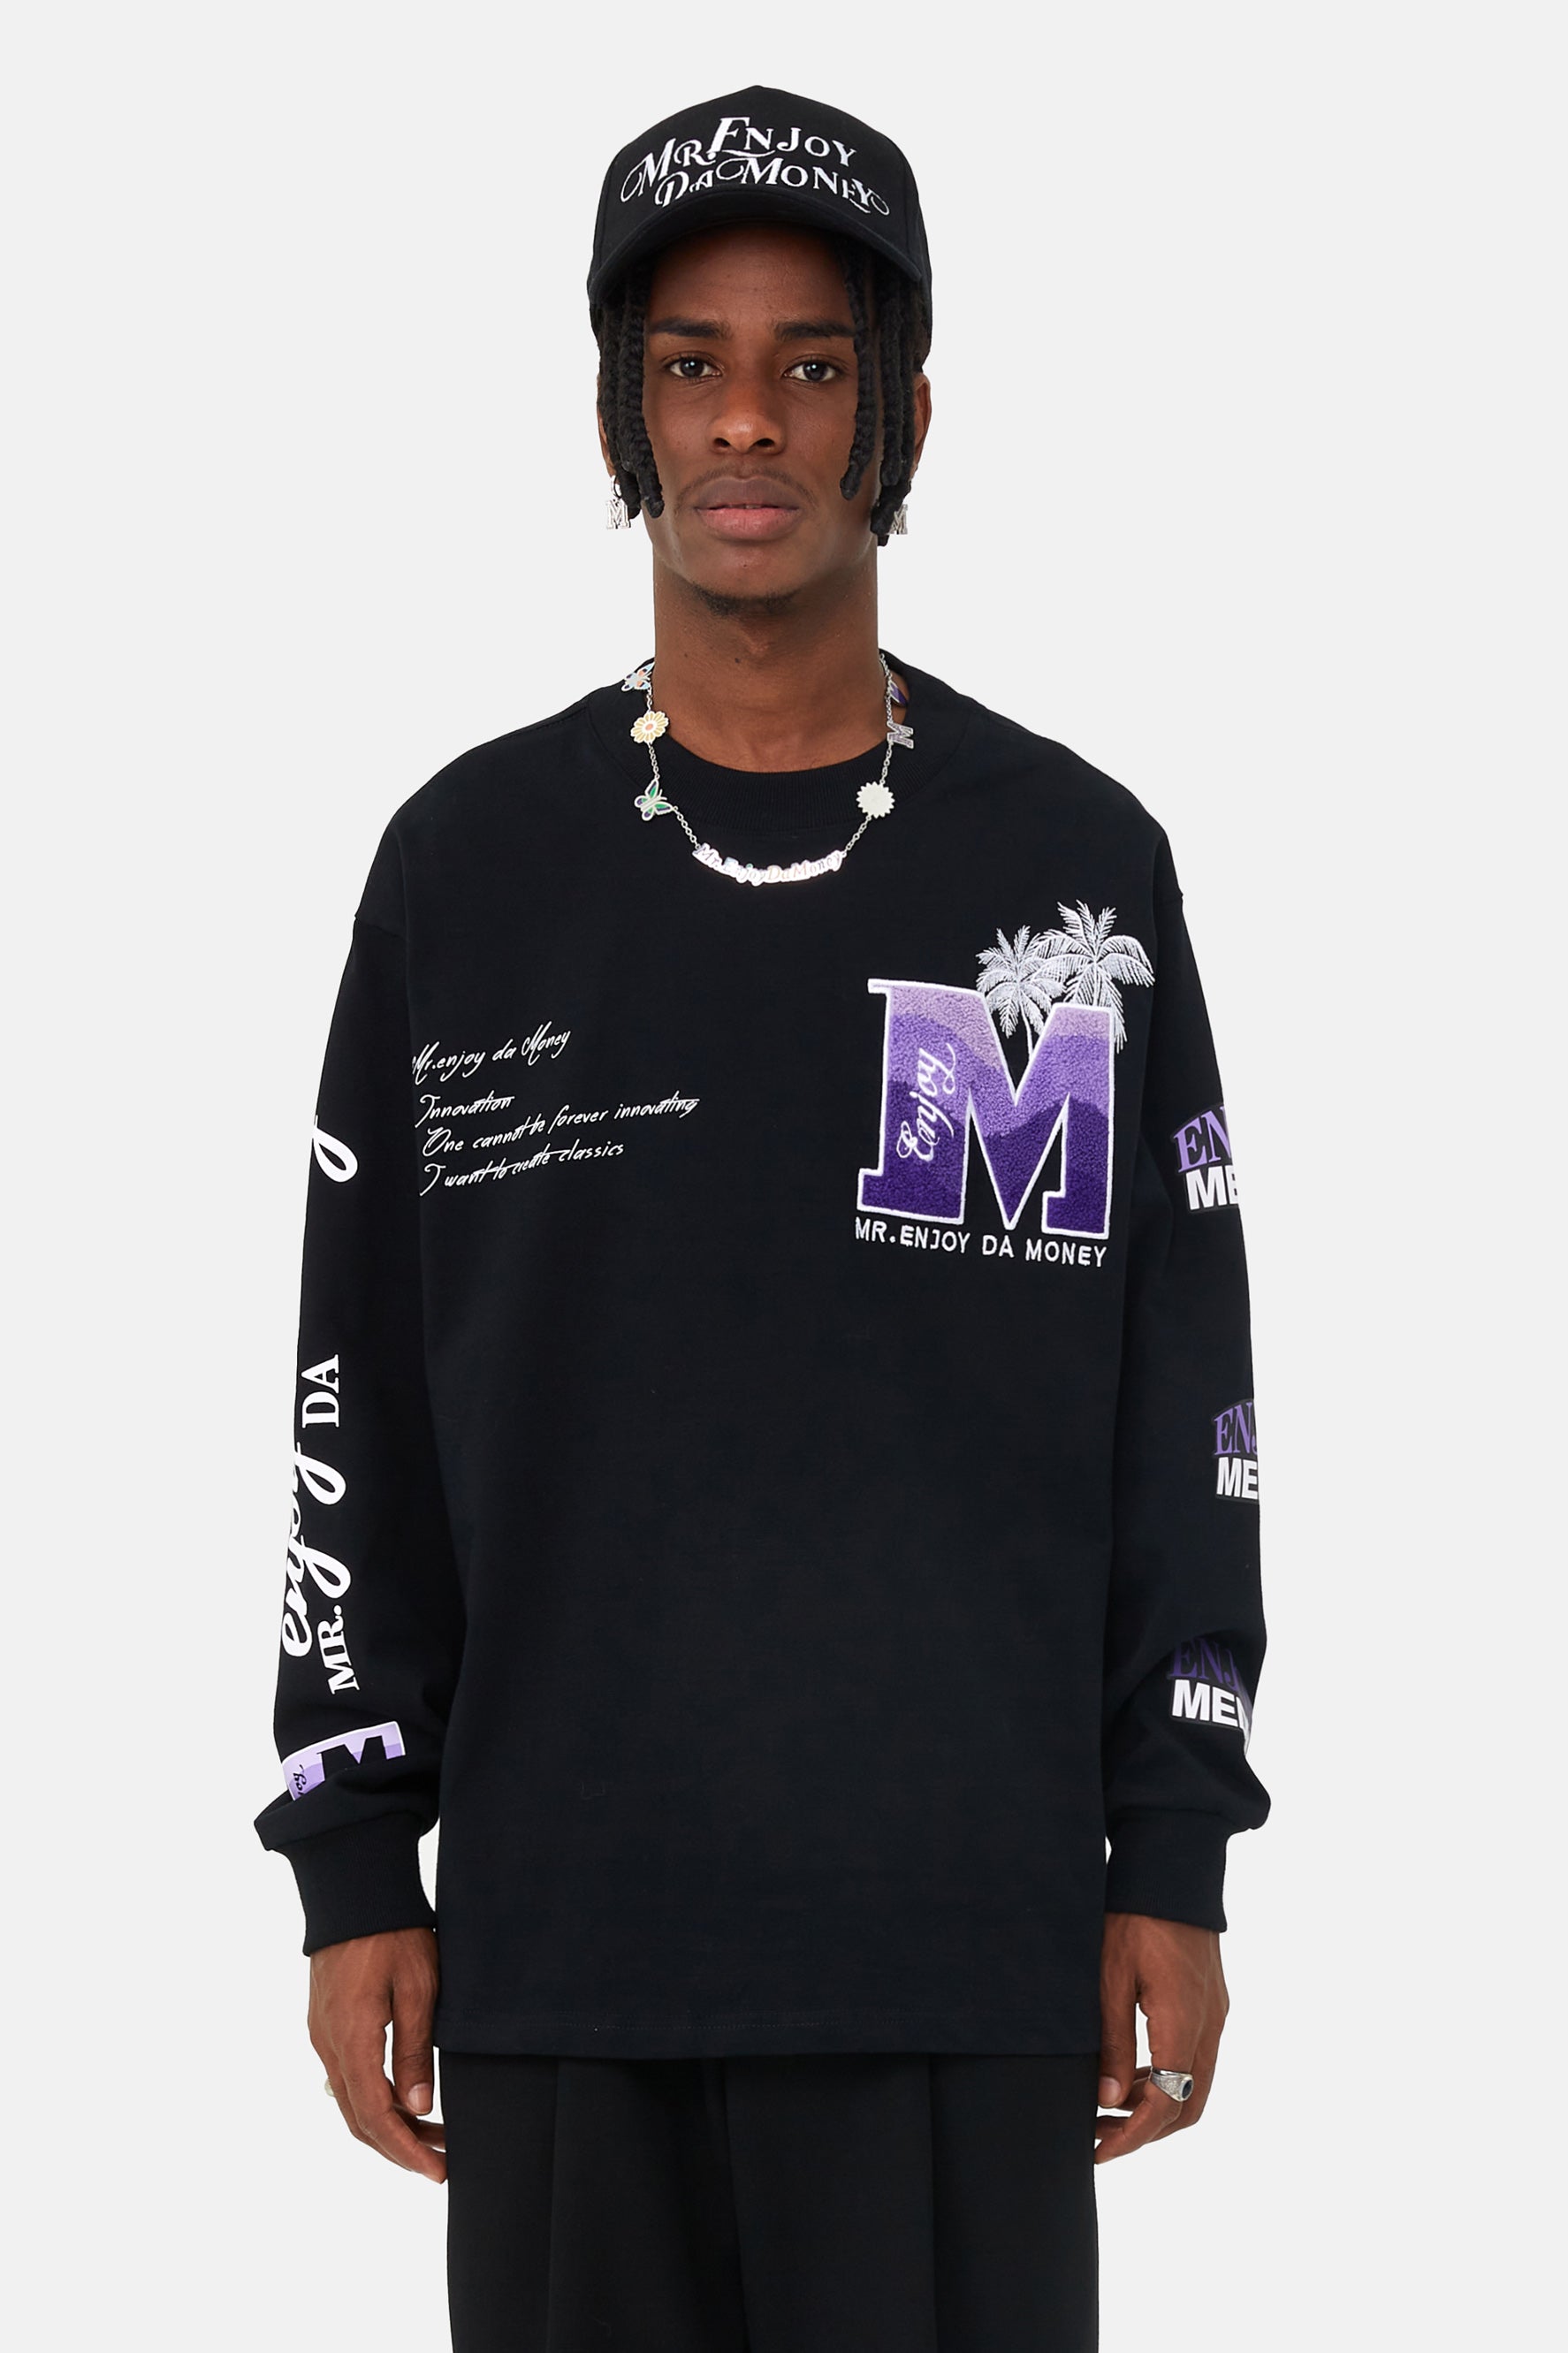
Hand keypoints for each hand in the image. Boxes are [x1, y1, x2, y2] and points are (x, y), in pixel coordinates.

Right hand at [309, 1925, 445, 2181]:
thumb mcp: (420, 1989)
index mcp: (352, 2040)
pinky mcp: (325, 2023)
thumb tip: (418, 2108)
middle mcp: (329, 2045)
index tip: (437, 2171)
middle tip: (441, 2161)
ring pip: (351, 2100)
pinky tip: (403, 2097)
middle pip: (359, 2119)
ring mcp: (322, 2035)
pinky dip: (374, 2098)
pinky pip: (346, 2077)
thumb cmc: (394, 1934)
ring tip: (431, 2133)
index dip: (406, 2151)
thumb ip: (417, 2051)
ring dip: (388, 2124)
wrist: (354, 1891)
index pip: (376, 2117)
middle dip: (399, 2147)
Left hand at [1094, 1911, 1227, 2164]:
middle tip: (1100, 2136)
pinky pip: (1197, 2059)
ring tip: (1109, 2108)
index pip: (1167, 2104)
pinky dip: (1168, 2079)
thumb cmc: (1134, 1916)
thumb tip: (1109, 2099)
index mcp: (1184, 2022)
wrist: (1172, 1868)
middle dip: (1146, 2131)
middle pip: (1189, 2104)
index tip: (1099, 2151)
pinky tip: (1134, 2074)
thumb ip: (1113, 2042)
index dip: (1133, 2136)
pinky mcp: (1212, 2002)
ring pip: (1196, 2085)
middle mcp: (1209, 2025)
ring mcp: (1215, 2014)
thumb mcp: (1109, 1978)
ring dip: (1158, 2106)